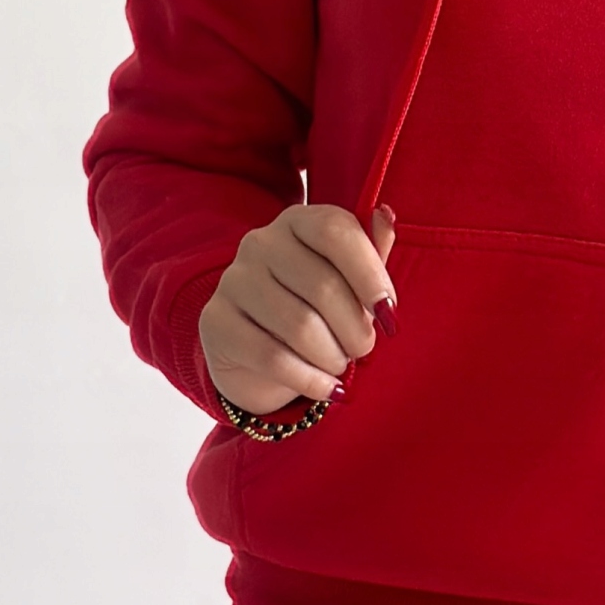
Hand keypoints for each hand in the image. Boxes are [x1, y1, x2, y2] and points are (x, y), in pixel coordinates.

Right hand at [198, 203, 397, 413]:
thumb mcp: (348, 280)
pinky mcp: (215, 321)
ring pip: (300, 326)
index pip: (335, 231)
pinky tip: (328, 389)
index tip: (389, 313)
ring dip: (333, 356)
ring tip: (340, 364)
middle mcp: (260, 243)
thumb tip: (384, 216)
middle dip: (356, 328)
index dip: (370, 274)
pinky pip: (272, 357)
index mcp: (297, 221)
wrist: (255, 354)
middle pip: (322, 285)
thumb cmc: (315, 310)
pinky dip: (310, 380)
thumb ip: (370, 252)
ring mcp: (233, 280)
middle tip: (365, 348)